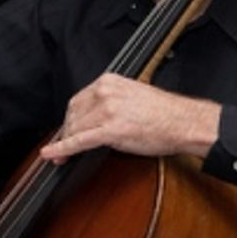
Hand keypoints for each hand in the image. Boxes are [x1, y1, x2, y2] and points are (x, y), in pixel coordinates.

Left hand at [39, 74, 219, 163]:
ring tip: (60, 156)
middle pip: (72, 115)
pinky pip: (79, 141)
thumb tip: (94, 117)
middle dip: (66, 133)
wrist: (184, 122)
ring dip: (65, 143)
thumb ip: (110, 101)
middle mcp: (105, 92)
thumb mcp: (132, 96)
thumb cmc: (165, 114)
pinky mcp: (110, 130)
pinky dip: (62, 149)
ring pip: (75, 129)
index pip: (77, 100)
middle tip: (62, 147)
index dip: (69, 119)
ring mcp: (107, 110)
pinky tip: (51, 155)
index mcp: (109, 81)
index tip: (66, 130)